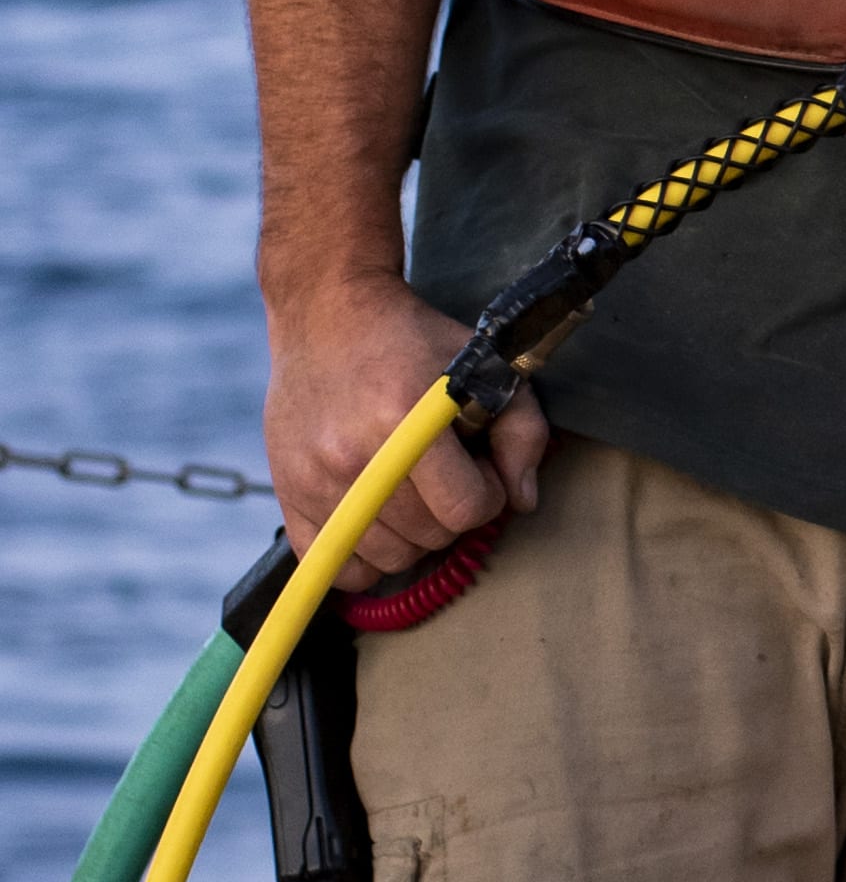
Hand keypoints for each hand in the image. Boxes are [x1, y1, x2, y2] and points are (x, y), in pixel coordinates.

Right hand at [263, 274, 547, 579]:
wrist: (327, 313)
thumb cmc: (412, 339)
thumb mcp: (483, 365)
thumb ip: (523, 431)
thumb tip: (522, 501)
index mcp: (402, 417)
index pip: (466, 508)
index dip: (488, 494)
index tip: (478, 467)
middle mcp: (352, 454)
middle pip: (430, 537)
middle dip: (453, 511)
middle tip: (445, 472)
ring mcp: (313, 478)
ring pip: (388, 558)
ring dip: (413, 535)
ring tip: (412, 488)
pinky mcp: (287, 491)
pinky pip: (332, 568)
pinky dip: (362, 557)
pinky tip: (376, 518)